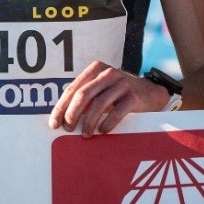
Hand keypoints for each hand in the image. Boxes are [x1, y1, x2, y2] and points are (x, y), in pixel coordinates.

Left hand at [48, 60, 170, 137]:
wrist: (149, 93)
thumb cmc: (117, 94)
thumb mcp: (100, 89)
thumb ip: (84, 97)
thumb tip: (61, 118)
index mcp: (95, 69)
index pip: (73, 88)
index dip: (61, 107)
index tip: (54, 123)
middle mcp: (108, 73)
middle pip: (83, 95)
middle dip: (72, 114)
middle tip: (68, 129)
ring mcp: (122, 84)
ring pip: (99, 104)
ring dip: (89, 122)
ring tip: (85, 134)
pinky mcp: (133, 96)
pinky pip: (117, 112)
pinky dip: (107, 123)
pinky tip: (102, 131)